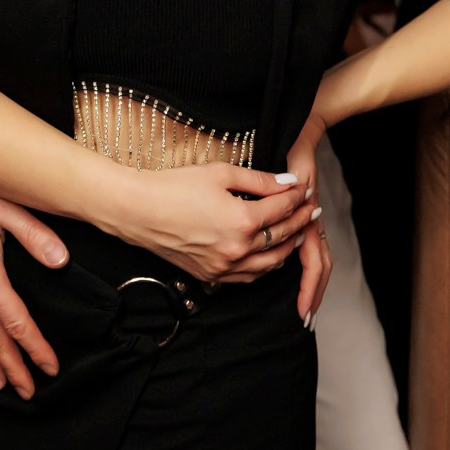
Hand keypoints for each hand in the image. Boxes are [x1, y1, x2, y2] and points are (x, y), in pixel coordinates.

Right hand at [116, 165, 319, 283]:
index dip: (297, 197)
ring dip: (288, 247)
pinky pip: (249, 276)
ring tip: (297, 232)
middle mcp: (238, 250)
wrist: (138, 211)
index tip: (306, 190)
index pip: (281, 209)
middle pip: (281, 236)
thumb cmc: (174, 187)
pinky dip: (266, 265)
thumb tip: (286, 183)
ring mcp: (224, 267)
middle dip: (300, 221)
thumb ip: (258, 180)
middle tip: (312, 210)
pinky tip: (270, 254)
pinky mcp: (211, 275)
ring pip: (270, 262)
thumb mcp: (219, 173)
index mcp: (242, 221)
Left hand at [286, 114, 331, 325]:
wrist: (302, 136)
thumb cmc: (294, 152)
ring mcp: (311, 221)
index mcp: (308, 219)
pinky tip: (302, 280)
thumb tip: (306, 208)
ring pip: (318, 260)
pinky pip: (310, 248)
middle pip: (320, 267)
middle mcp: (312, 224)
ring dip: (313, 286)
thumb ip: (297, 196)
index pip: (315, 262)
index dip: (309, 288)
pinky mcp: (305, 217)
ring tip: (306, 309)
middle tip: (305, 319)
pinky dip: (308, 268)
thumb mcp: (294, 175)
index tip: (302, 311)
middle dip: (313, 295)